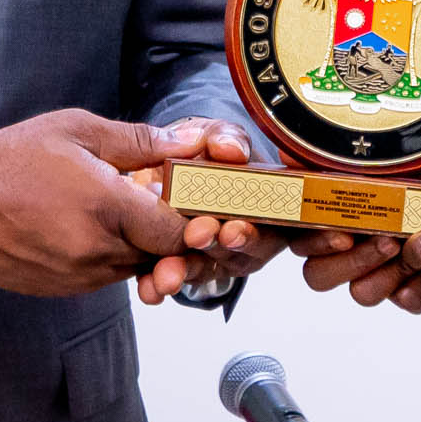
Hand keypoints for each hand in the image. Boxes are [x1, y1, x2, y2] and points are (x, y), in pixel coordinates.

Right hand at [0, 109, 210, 296]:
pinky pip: (107, 276)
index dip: (192, 217)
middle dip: (170, 231)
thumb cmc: (13, 159)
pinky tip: (96, 227)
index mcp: (106, 206)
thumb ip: (137, 141)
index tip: (194, 200)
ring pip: (136, 266)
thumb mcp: (76, 130)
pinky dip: (113, 256)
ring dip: (142, 244)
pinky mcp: (64, 288)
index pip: (177, 230)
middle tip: (163, 202)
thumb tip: (186, 143)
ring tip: (124, 211)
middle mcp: (98, 250)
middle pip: (162, 253)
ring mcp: (80, 275)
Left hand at [133, 118, 286, 304]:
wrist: (162, 161)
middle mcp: (243, 233)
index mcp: (264, 202)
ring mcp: (211, 252)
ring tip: (166, 274)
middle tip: (196, 237)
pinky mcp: (177, 262)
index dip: (254, 233)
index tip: (231, 231)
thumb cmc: (202, 148)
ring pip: (205, 270)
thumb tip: (231, 149)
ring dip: (186, 271)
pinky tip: (148, 287)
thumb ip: (226, 138)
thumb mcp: (215, 135)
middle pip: (241, 254)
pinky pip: (170, 279)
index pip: (272, 226)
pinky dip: (157, 285)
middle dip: (217, 249)